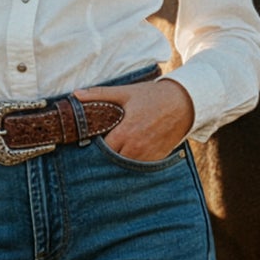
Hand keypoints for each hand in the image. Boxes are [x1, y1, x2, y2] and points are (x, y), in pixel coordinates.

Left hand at [76, 77, 193, 160]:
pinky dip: (134, 162)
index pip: (102, 149)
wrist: (184, 102)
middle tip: (104, 146)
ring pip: (126, 166)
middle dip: (107, 154)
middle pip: (112, 160)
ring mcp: (148, 156)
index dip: (95, 146)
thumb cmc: (153, 96)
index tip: (93, 140)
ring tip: (118, 149)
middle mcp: (136, 148)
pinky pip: (140, 167)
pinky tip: (131, 152)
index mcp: (125, 132)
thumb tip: (75, 94)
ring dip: (120, 159)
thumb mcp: (126, 92)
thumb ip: (99, 94)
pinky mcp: (157, 159)